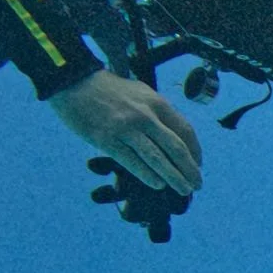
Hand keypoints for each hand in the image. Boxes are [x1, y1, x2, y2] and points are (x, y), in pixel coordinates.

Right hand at [52, 70, 200, 194]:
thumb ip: (158, 112)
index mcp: (157, 103)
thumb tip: (175, 135)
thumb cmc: (109, 90)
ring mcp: (126, 128)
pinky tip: (157, 184)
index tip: (198, 165)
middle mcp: (145, 116)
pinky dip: (147, 175)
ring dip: (173, 177)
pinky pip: (132, 161)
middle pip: (175, 147)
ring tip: (183, 190)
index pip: (185, 130)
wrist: (75, 83)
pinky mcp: (107, 139)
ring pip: (157, 158)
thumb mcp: (141, 93)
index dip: (195, 151)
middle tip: (197, 185)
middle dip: (189, 169)